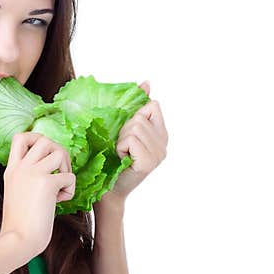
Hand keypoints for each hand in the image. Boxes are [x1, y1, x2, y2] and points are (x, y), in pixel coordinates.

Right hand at [0, 132, 74, 258]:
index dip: (37, 139)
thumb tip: (53, 173)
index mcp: (12, 169)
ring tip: (61, 186)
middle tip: (59, 172)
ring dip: (66, 168)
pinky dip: (70, 189)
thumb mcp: (17, 193)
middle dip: (58, 152)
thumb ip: (28, 179)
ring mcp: (33, 173)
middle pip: (44, 139)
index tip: (45, 157)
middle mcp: (21, 167)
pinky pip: (69, 176)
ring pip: (59, 152)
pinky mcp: (47, 184)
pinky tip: (60, 201)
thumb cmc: (20, 225)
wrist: (18, 240)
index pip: (20, 137)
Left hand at [104, 81, 167, 201]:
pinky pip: (130, 140)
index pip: (153, 106)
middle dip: (125, 129)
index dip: (136, 115)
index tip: (129, 132)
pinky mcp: (148, 162)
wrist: (109, 190)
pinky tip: (122, 159)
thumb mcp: (126, 130)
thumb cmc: (114, 159)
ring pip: (134, 127)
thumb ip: (138, 108)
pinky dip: (120, 147)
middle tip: (122, 147)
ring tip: (122, 153)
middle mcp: (164, 144)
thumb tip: (147, 83)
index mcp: (161, 134)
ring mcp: (158, 154)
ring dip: (121, 139)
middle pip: (140, 117)